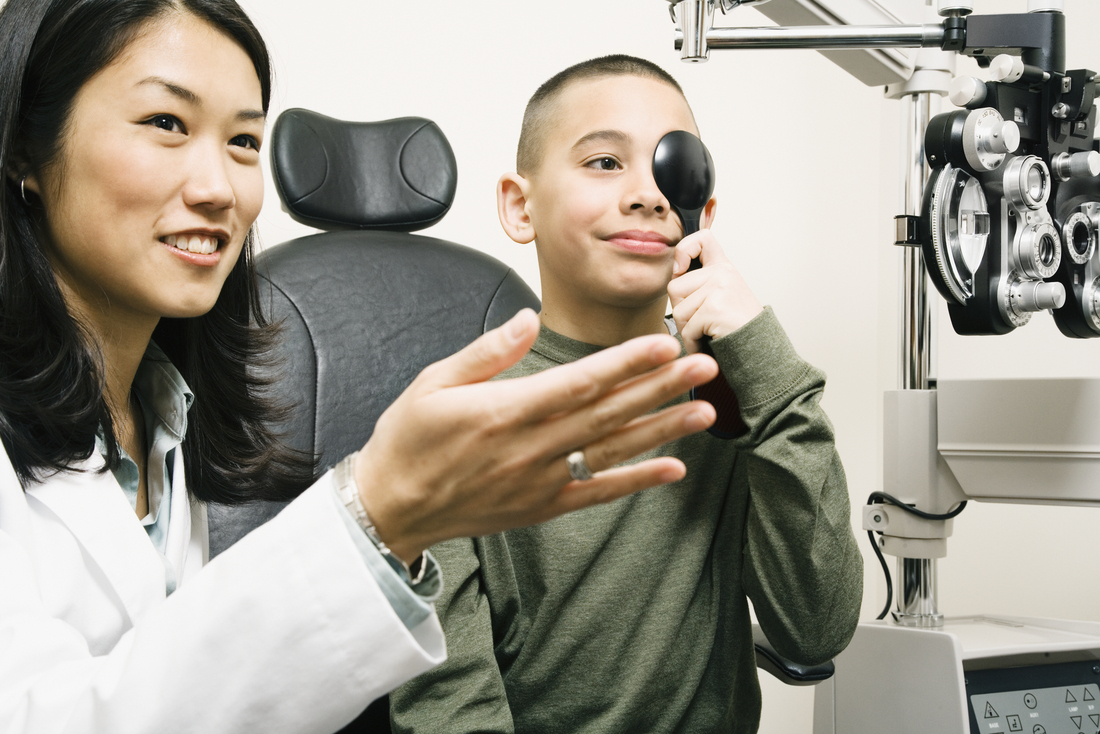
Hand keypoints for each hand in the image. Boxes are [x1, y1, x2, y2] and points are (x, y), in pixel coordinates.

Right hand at [353, 308, 717, 563]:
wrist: (391, 507)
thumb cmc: (410, 440)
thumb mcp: (432, 382)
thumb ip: (486, 352)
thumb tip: (527, 321)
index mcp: (504, 411)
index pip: (579, 382)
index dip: (625, 363)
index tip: (662, 343)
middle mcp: (530, 448)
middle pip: (608, 413)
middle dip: (659, 387)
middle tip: (703, 365)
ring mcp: (540, 480)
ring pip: (612, 451)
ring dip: (662, 431)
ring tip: (704, 411)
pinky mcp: (542, 506)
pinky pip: (597, 493)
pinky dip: (636, 482)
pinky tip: (673, 470)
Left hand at [667, 230, 762, 353]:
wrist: (761, 347)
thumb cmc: (737, 324)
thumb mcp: (722, 293)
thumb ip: (701, 281)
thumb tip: (674, 274)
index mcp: (723, 267)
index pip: (703, 238)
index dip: (685, 249)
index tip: (681, 270)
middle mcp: (722, 273)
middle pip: (674, 287)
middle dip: (681, 309)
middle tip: (701, 320)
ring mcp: (719, 289)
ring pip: (678, 311)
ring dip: (687, 328)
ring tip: (707, 331)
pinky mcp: (714, 309)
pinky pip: (687, 329)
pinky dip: (693, 342)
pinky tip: (708, 342)